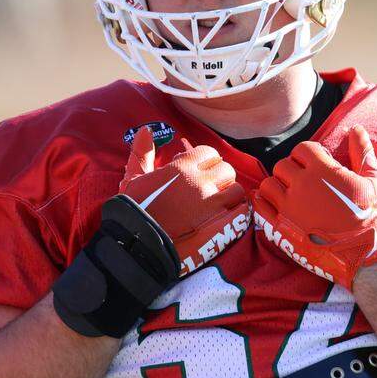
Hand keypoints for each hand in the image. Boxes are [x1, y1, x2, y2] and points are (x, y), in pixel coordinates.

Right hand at [120, 128, 249, 276]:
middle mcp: (201, 182)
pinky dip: (238, 213)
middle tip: (208, 190)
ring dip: (230, 196)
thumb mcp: (134, 179)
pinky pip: (242, 212)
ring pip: (237, 190)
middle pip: (226, 169)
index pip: (209, 153)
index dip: (204, 162)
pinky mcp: (222, 226)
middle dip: (219, 178)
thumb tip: (146, 130)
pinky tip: (228, 218)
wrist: (138, 247)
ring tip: (218, 205)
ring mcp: (214, 204)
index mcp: (182, 167)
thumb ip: (142, 153)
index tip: (196, 173)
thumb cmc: (133, 212)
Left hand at [251, 126, 376, 289]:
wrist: (365, 255)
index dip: (309, 155)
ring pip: (268, 184)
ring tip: (291, 194)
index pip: (302, 149)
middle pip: (283, 165)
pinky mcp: (281, 227)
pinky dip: (264, 202)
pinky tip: (274, 204)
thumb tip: (356, 129)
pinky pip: (260, 207)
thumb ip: (362, 152)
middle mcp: (301, 185)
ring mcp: (289, 207)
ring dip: (278, 186)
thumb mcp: (373, 181)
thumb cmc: (371, 217)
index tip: (317, 165)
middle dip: (293, 170)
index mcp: (323, 171)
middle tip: (305, 182)